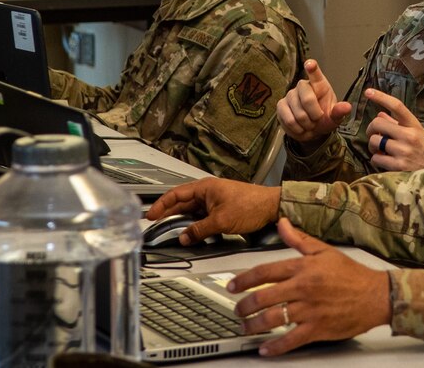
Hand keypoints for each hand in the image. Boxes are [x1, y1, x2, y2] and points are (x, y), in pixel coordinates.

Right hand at [145, 177, 280, 244]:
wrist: (272, 207)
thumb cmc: (251, 205)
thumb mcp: (221, 220)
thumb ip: (200, 230)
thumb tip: (184, 236)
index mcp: (205, 187)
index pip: (176, 194)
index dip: (161, 205)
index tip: (151, 215)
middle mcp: (208, 192)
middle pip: (182, 203)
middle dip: (169, 215)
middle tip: (157, 226)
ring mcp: (215, 200)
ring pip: (192, 211)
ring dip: (183, 221)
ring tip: (172, 232)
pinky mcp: (222, 208)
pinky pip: (202, 216)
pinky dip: (195, 224)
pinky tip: (191, 233)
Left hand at [229, 218, 390, 355]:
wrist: (376, 295)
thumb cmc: (352, 274)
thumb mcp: (324, 251)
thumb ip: (299, 239)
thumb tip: (282, 223)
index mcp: (302, 268)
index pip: (265, 271)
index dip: (244, 279)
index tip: (233, 285)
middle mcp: (303, 288)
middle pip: (263, 297)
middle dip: (244, 305)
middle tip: (236, 310)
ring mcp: (309, 310)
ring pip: (272, 319)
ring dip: (254, 325)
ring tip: (245, 328)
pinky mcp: (317, 328)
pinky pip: (291, 340)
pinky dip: (275, 346)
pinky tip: (265, 348)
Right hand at [276, 59, 352, 145]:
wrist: (311, 130)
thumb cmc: (324, 118)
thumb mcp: (334, 117)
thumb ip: (339, 112)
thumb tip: (347, 107)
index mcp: (319, 84)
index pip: (315, 73)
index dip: (312, 68)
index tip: (310, 64)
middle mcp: (303, 86)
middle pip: (307, 99)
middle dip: (315, 115)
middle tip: (317, 120)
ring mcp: (290, 95)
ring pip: (298, 113)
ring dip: (306, 124)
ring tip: (310, 125)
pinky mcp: (281, 105)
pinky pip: (288, 120)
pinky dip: (297, 129)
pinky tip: (301, 128)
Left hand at [364, 88, 423, 171]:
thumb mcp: (417, 133)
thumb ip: (398, 123)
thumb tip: (380, 113)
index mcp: (414, 125)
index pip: (397, 106)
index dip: (381, 97)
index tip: (368, 91)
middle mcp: (409, 136)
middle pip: (378, 123)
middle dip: (371, 129)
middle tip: (373, 134)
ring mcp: (403, 151)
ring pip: (374, 141)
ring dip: (373, 145)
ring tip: (380, 150)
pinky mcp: (398, 166)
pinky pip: (375, 158)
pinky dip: (376, 159)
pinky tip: (383, 160)